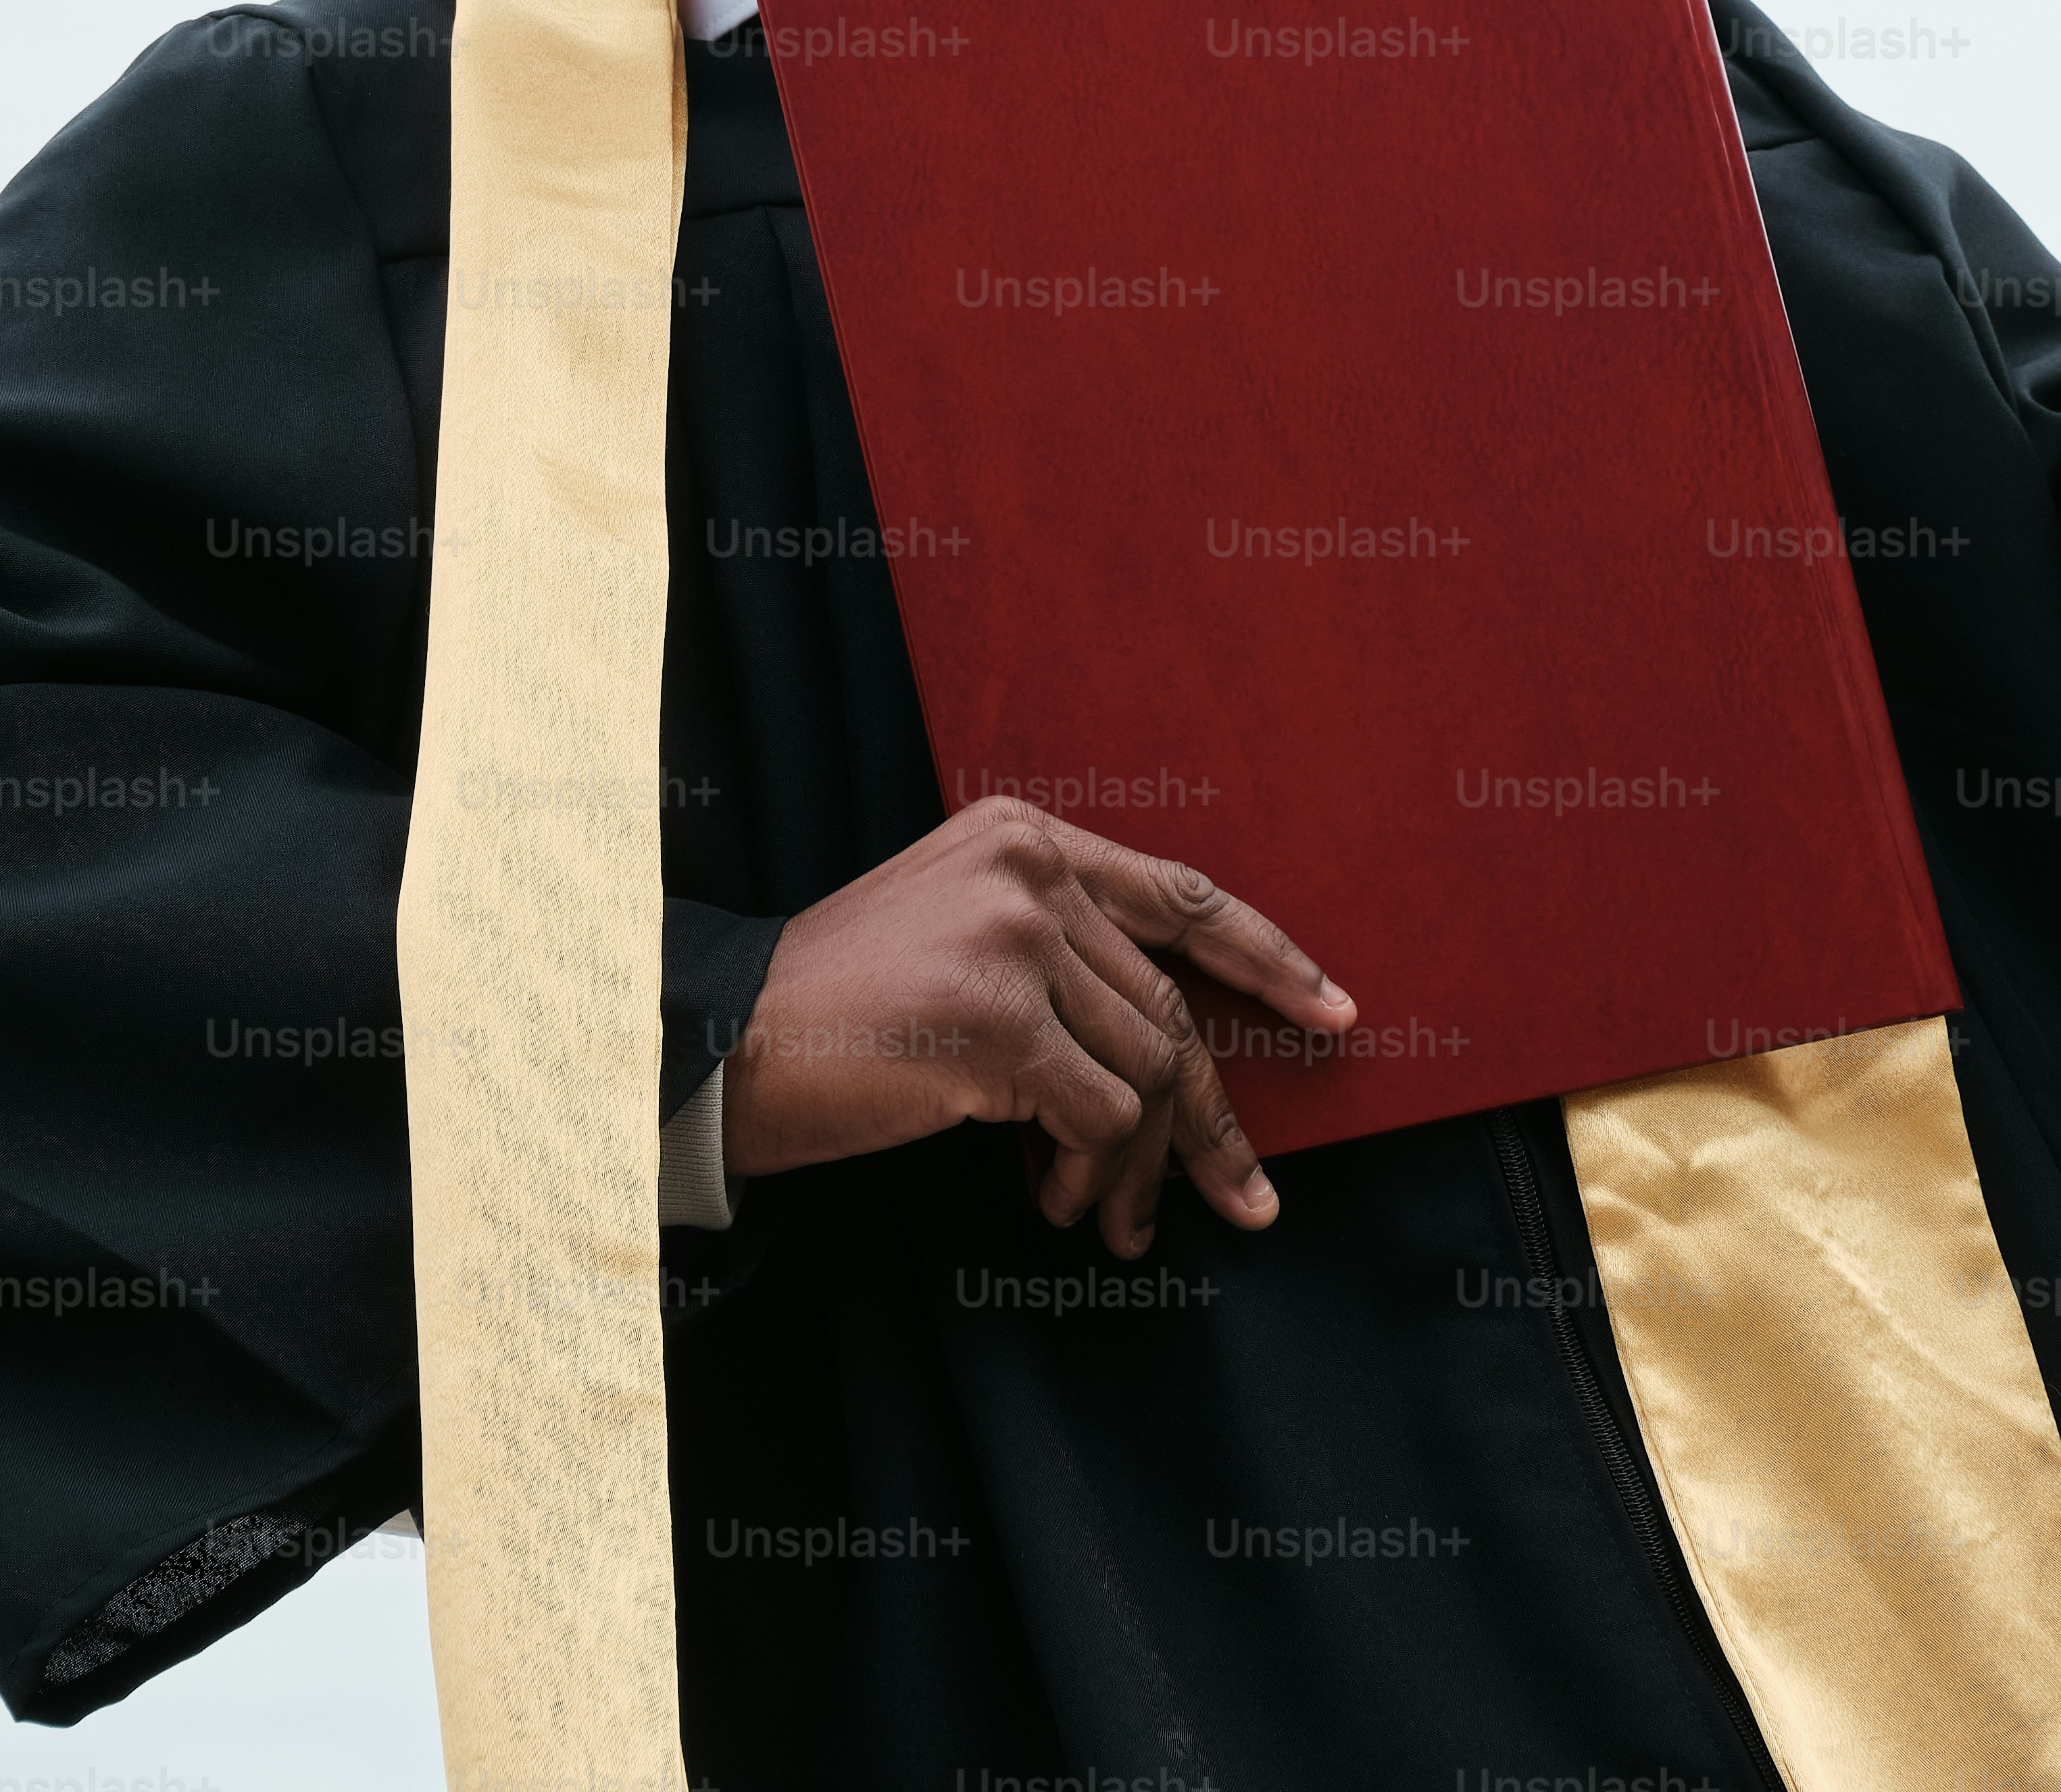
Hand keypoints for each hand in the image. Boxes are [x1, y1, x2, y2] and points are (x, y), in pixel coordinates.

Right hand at [718, 795, 1355, 1255]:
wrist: (726, 1040)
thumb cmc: (839, 1010)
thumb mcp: (954, 934)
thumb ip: (1052, 952)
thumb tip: (1171, 1053)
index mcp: (1023, 838)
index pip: (1180, 892)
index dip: (1267, 955)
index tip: (1335, 1009)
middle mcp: (1028, 874)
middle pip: (1169, 1008)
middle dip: (1213, 1119)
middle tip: (1247, 1199)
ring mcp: (1014, 942)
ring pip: (1147, 1070)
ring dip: (1137, 1167)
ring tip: (1105, 1222)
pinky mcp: (997, 1022)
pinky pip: (1098, 1118)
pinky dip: (1089, 1175)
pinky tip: (1051, 1201)